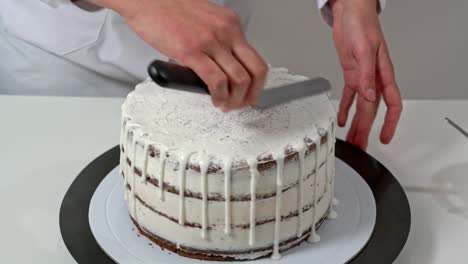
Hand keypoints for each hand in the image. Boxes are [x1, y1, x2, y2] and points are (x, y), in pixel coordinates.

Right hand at [114, 0, 267, 110]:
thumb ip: (217, 39)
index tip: (249, 94)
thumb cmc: (169, 9)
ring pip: (239, 79)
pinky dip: (219, 96)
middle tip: (241, 104)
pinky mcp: (192, 51)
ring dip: (235, 100)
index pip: (256, 59)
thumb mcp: (205, 21)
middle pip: (255, 71)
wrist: (146, 0)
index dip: (257, 83)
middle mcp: (226, 31)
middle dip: (250, 95)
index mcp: (230, 24)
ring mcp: (211, 41)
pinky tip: (215, 100)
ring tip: (225, 105)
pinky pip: (216, 81)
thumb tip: (220, 65)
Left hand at [330, 0, 401, 149]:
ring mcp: (363, 78)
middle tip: (362, 146)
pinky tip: (342, 119)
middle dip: (367, 129)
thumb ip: (367, 76)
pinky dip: (346, 109)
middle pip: (372, 111)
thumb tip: (370, 97)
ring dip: (357, 123)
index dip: (389, 123)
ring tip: (353, 139)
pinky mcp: (352, 74)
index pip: (391, 104)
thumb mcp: (364, 50)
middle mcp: (374, 79)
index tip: (384, 138)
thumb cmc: (362, 25)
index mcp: (383, 74)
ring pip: (361, 107)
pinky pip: (350, 96)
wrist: (350, 13)